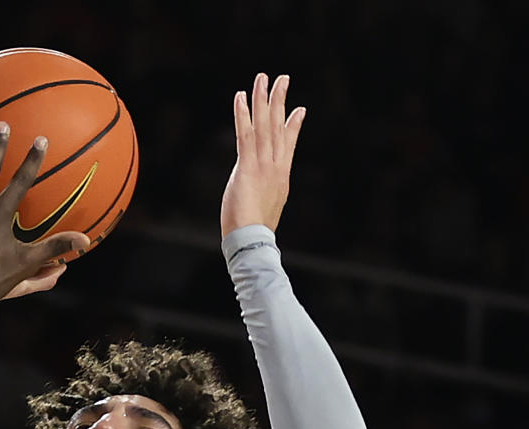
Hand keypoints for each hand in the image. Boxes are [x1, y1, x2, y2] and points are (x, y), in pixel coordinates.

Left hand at [220, 72, 305, 239]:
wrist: (252, 240)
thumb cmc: (255, 231)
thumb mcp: (268, 208)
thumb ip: (267, 193)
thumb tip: (266, 194)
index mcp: (281, 176)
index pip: (288, 144)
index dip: (293, 125)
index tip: (299, 109)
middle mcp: (275, 166)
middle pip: (278, 127)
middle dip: (280, 101)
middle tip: (282, 79)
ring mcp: (263, 165)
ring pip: (264, 125)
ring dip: (262, 99)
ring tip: (262, 78)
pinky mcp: (247, 167)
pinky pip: (245, 134)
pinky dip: (242, 114)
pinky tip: (240, 97)